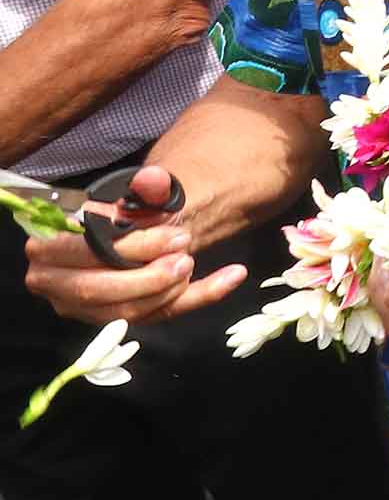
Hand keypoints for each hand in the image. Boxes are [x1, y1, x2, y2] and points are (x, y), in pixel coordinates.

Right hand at [19, 165, 242, 324]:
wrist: (133, 227)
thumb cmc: (125, 212)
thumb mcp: (138, 195)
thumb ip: (147, 187)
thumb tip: (153, 179)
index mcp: (46, 247)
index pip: (86, 254)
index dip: (132, 248)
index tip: (176, 236)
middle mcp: (53, 284)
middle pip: (98, 289)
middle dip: (148, 277)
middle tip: (187, 256)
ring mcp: (81, 308)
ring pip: (125, 311)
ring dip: (167, 292)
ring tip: (195, 264)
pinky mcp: (114, 320)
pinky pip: (156, 316)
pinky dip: (198, 297)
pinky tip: (232, 275)